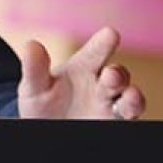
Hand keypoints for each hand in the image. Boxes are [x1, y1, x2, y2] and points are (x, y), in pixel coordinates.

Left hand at [15, 27, 145, 119]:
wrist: (46, 128)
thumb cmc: (42, 101)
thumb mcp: (34, 86)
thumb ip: (34, 68)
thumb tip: (30, 45)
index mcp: (84, 68)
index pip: (96, 52)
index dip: (104, 43)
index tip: (110, 34)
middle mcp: (102, 86)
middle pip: (117, 76)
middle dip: (117, 74)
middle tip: (111, 74)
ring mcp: (111, 107)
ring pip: (130, 100)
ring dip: (133, 97)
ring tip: (130, 96)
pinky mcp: (115, 124)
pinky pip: (128, 119)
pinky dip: (130, 115)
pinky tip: (122, 115)